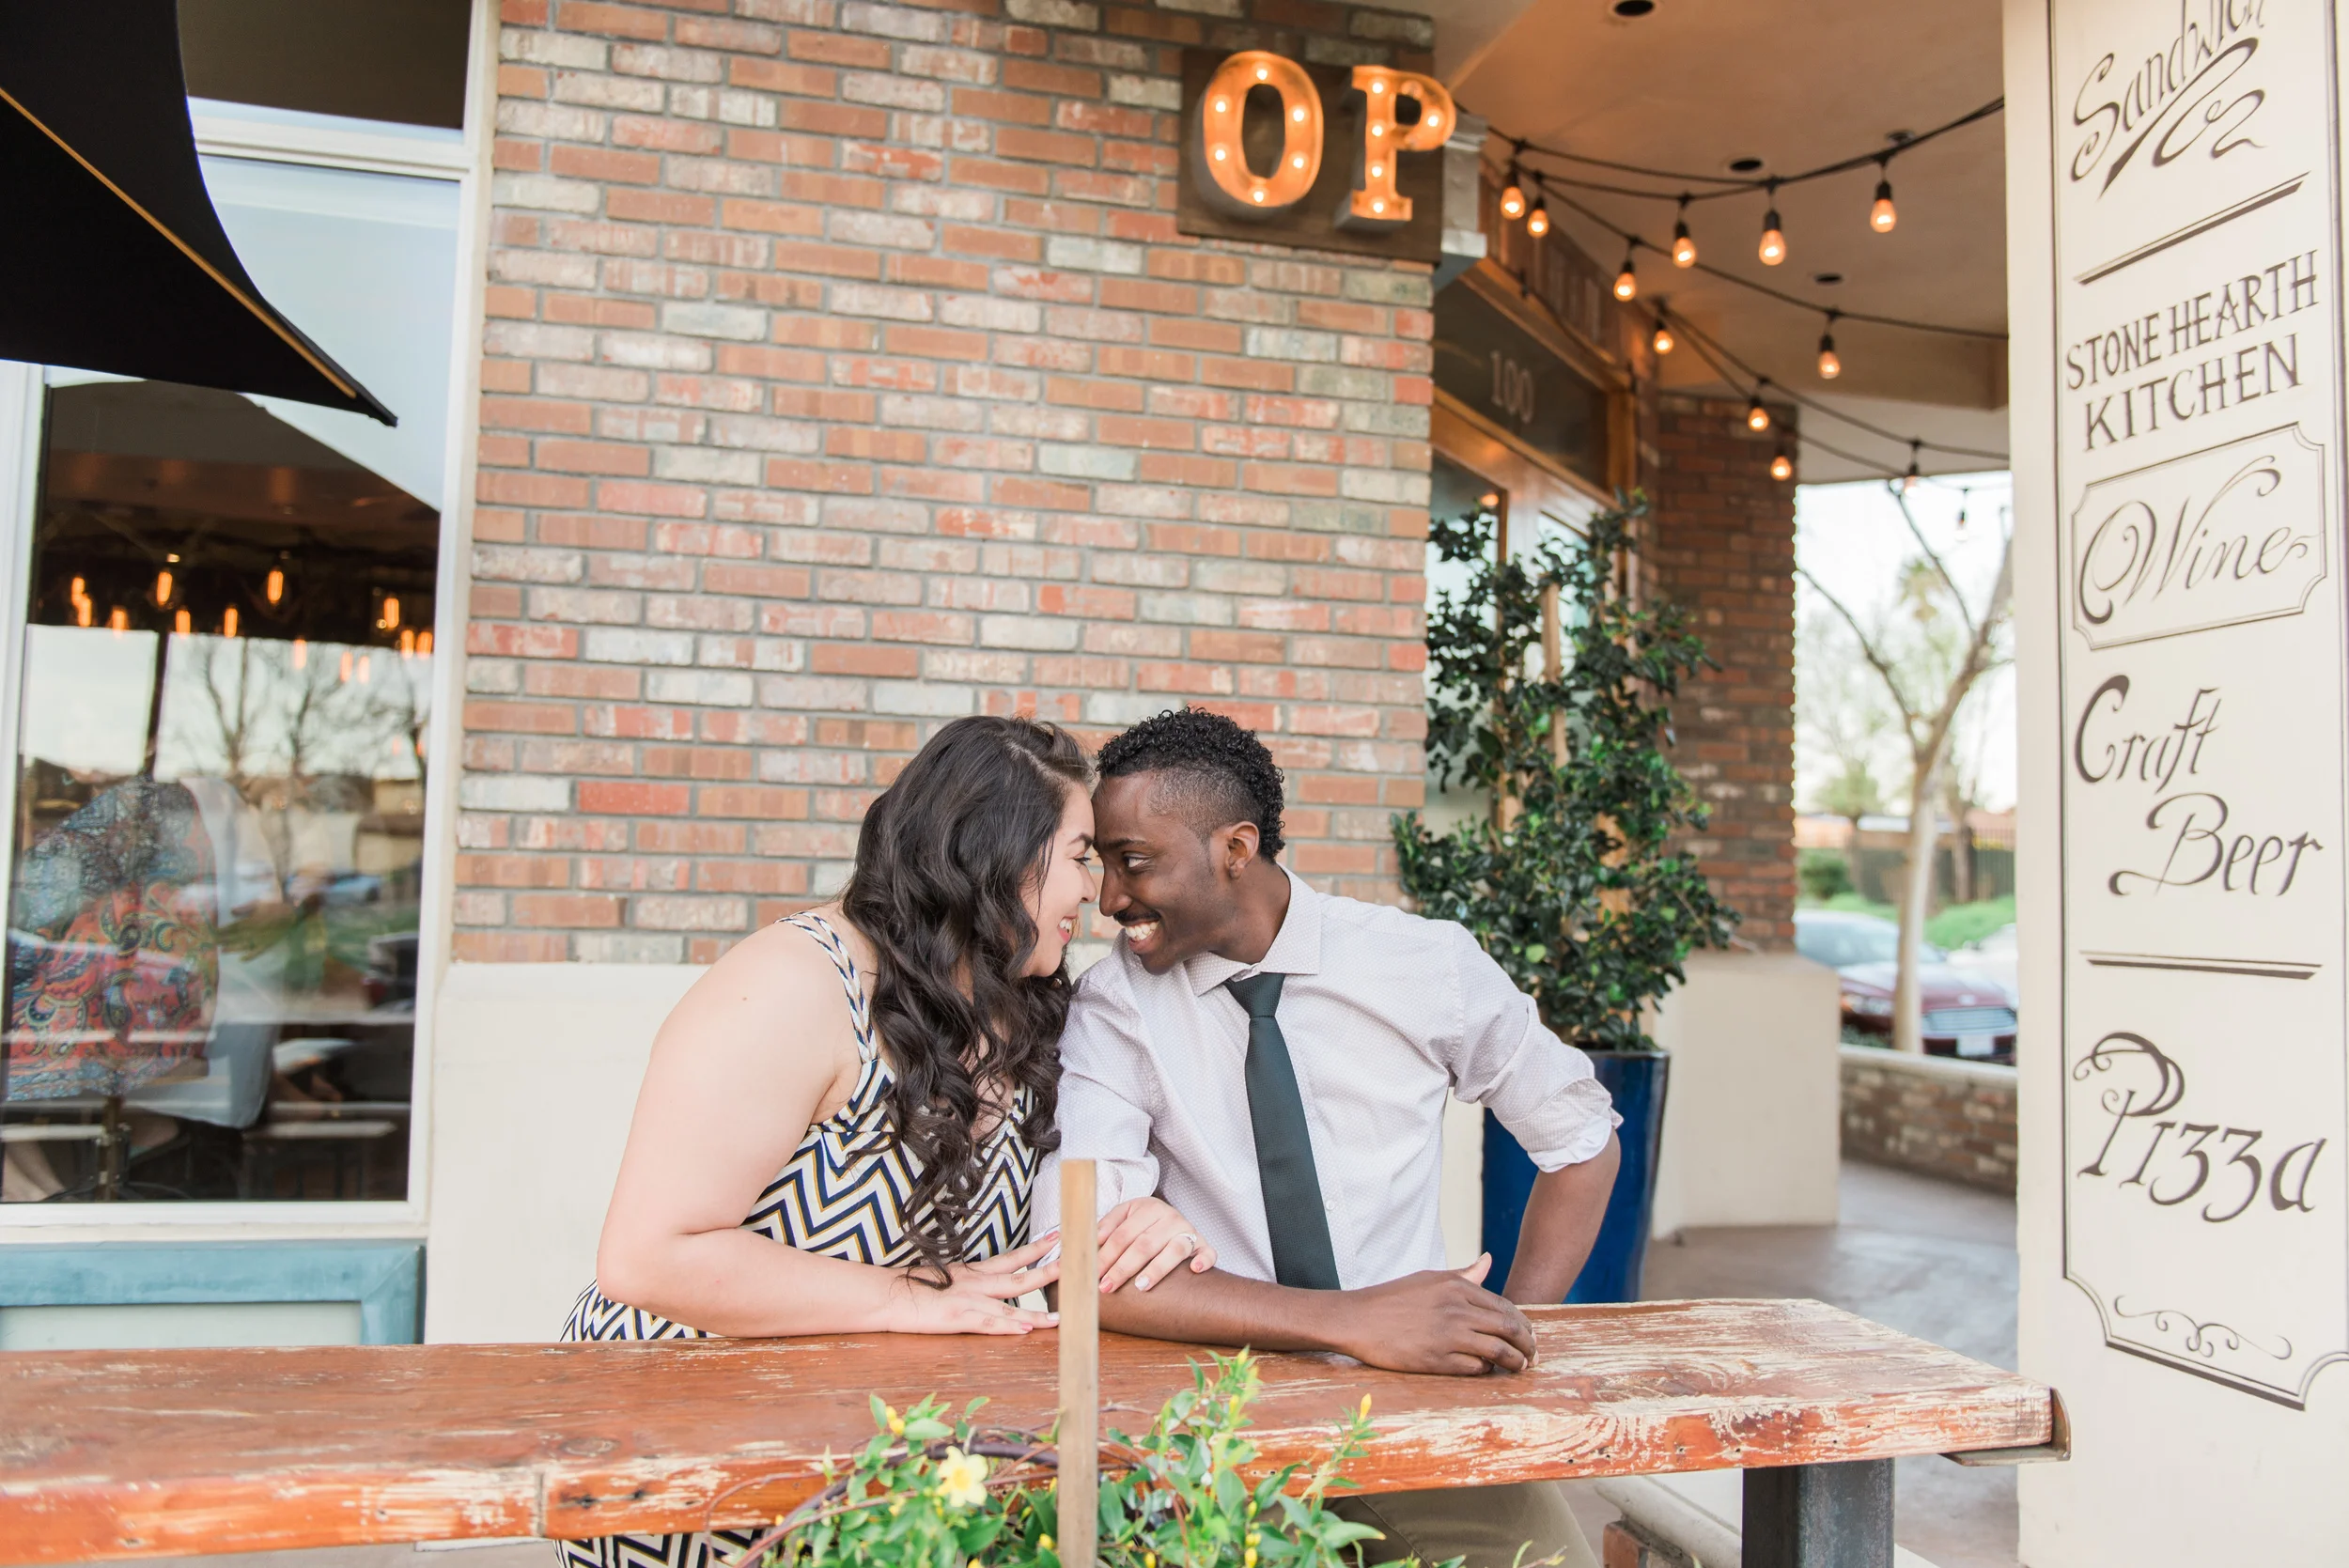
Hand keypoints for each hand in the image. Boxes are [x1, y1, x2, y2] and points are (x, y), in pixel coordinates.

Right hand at [880, 1232, 1061, 1335]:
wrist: (887, 1295)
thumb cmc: (913, 1287)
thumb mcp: (945, 1277)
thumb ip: (968, 1279)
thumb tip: (988, 1280)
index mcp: (974, 1272)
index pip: (1012, 1258)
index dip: (1037, 1249)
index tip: (1059, 1237)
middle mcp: (976, 1283)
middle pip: (1020, 1277)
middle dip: (1050, 1272)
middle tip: (1076, 1265)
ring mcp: (968, 1300)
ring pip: (1010, 1305)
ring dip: (1037, 1312)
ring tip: (1062, 1316)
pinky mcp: (957, 1318)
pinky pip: (987, 1323)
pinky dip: (1008, 1326)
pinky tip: (1025, 1330)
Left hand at [1094, 1196, 1218, 1294]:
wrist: (1173, 1219)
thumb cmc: (1143, 1223)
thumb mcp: (1124, 1216)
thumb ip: (1106, 1226)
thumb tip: (1088, 1240)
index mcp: (1148, 1208)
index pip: (1122, 1234)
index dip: (1106, 1255)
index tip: (1093, 1274)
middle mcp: (1170, 1218)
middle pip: (1144, 1245)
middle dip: (1123, 1268)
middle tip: (1107, 1286)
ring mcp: (1189, 1231)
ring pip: (1173, 1250)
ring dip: (1156, 1269)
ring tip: (1140, 1286)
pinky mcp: (1204, 1245)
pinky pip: (1208, 1253)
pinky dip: (1204, 1261)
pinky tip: (1194, 1269)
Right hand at [1323, 1254, 1536, 1374]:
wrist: (1358, 1319)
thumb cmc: (1392, 1298)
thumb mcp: (1429, 1279)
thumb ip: (1464, 1274)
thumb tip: (1489, 1260)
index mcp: (1457, 1287)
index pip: (1505, 1307)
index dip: (1522, 1324)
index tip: (1529, 1335)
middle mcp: (1457, 1309)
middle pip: (1509, 1328)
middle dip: (1527, 1344)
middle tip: (1533, 1355)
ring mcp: (1449, 1335)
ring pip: (1499, 1350)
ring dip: (1515, 1361)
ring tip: (1520, 1367)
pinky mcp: (1438, 1359)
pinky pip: (1475, 1367)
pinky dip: (1486, 1370)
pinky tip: (1486, 1370)